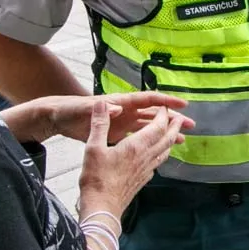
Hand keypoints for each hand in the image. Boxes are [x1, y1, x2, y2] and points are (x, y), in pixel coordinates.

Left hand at [3, 91, 190, 144]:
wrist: (57, 117)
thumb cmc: (69, 112)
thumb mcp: (84, 111)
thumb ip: (100, 110)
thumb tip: (117, 106)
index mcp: (120, 103)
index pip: (147, 100)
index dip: (165, 102)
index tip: (182, 105)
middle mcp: (124, 111)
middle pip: (153, 113)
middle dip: (171, 118)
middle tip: (190, 124)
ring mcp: (121, 123)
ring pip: (148, 127)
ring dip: (164, 132)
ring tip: (182, 139)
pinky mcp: (116, 134)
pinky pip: (138, 137)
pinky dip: (150, 142)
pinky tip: (158, 150)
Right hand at [76, 98, 188, 219]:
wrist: (102, 208)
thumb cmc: (97, 179)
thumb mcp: (92, 147)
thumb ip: (99, 124)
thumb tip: (102, 102)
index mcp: (136, 146)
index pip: (157, 127)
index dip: (163, 115)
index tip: (165, 107)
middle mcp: (145, 157)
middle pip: (167, 139)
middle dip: (174, 127)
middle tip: (180, 118)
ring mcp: (146, 170)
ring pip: (164, 152)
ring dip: (171, 141)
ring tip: (174, 135)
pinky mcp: (143, 180)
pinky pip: (157, 163)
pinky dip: (161, 155)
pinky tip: (157, 157)